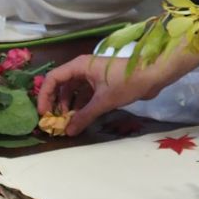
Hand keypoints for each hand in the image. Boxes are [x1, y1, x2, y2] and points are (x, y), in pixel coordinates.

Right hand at [36, 44, 198, 134]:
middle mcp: (83, 68)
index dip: (45, 95)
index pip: (53, 78)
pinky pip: (85, 93)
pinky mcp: (102, 82)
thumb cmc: (127, 82)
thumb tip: (68, 132)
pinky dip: (80, 104)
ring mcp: (93, 75)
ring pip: (73, 90)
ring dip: (69, 105)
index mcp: (80, 66)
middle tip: (55, 120)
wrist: (154, 75)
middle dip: (56, 102)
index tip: (44, 113)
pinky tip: (81, 117)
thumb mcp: (104, 101)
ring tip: (68, 121)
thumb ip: (84, 117)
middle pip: (61, 84)